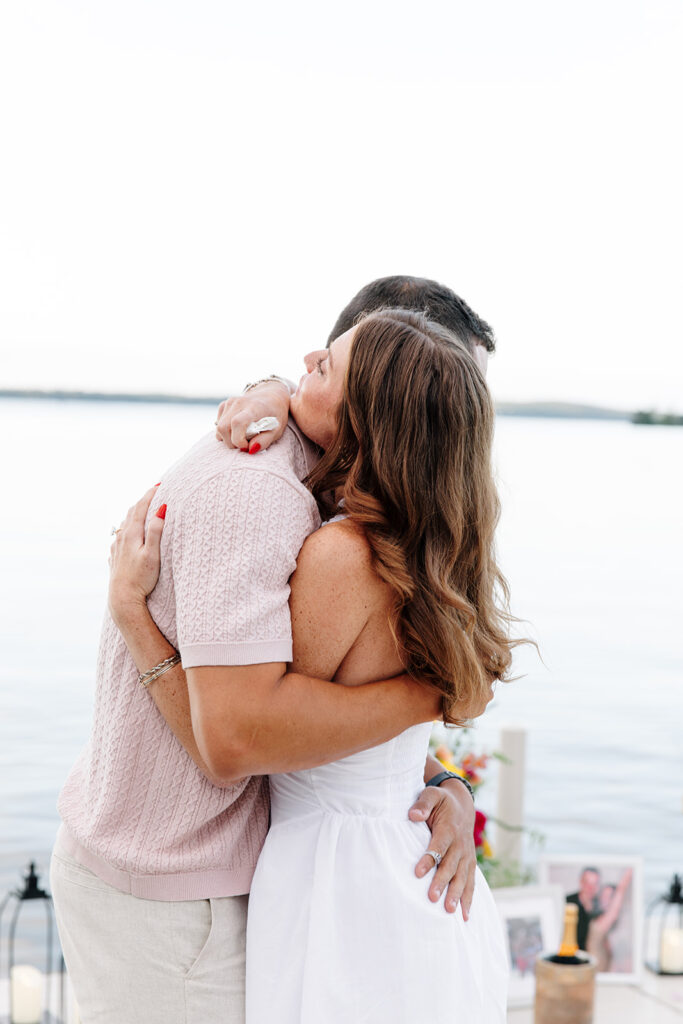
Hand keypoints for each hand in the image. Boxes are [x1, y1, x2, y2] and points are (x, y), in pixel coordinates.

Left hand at [108, 486, 165, 627]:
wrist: (123, 599)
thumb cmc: (141, 578)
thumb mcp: (152, 554)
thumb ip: (156, 531)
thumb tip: (161, 509)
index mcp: (131, 534)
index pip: (141, 507)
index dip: (150, 494)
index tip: (160, 484)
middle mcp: (121, 537)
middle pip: (131, 512)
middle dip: (143, 501)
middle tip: (154, 491)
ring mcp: (116, 547)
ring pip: (125, 523)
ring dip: (135, 513)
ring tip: (144, 508)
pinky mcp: (115, 556)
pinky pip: (121, 536)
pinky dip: (128, 527)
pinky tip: (130, 531)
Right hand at [215, 382, 290, 451]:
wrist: (272, 395)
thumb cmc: (276, 415)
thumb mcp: (277, 430)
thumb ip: (265, 440)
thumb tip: (250, 449)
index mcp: (254, 407)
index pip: (237, 423)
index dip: (238, 440)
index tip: (246, 446)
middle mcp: (239, 402)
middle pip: (223, 427)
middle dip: (231, 443)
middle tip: (244, 446)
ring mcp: (230, 402)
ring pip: (219, 427)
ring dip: (227, 438)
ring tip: (242, 438)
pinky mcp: (224, 404)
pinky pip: (218, 423)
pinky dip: (225, 431)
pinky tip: (237, 430)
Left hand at [409, 780, 476, 917]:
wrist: (462, 804)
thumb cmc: (441, 801)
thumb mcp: (432, 795)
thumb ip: (423, 804)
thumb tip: (413, 815)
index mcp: (449, 828)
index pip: (439, 846)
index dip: (429, 859)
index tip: (417, 873)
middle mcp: (460, 844)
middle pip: (451, 865)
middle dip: (442, 882)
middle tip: (432, 898)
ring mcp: (467, 855)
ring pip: (463, 877)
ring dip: (457, 894)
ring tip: (449, 911)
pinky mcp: (470, 863)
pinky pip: (471, 882)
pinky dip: (469, 899)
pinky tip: (464, 916)